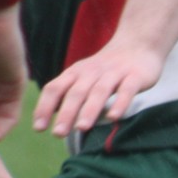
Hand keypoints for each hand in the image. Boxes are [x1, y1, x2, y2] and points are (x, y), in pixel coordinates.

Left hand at [30, 35, 163, 136]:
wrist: (138, 44)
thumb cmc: (105, 69)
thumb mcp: (82, 77)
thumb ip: (65, 94)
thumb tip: (43, 118)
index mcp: (75, 73)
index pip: (55, 88)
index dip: (45, 107)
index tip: (39, 128)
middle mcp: (92, 72)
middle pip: (76, 92)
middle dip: (66, 113)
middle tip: (58, 133)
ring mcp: (115, 73)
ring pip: (100, 91)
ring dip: (90, 109)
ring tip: (81, 128)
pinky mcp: (135, 76)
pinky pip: (127, 90)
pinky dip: (120, 103)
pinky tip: (114, 117)